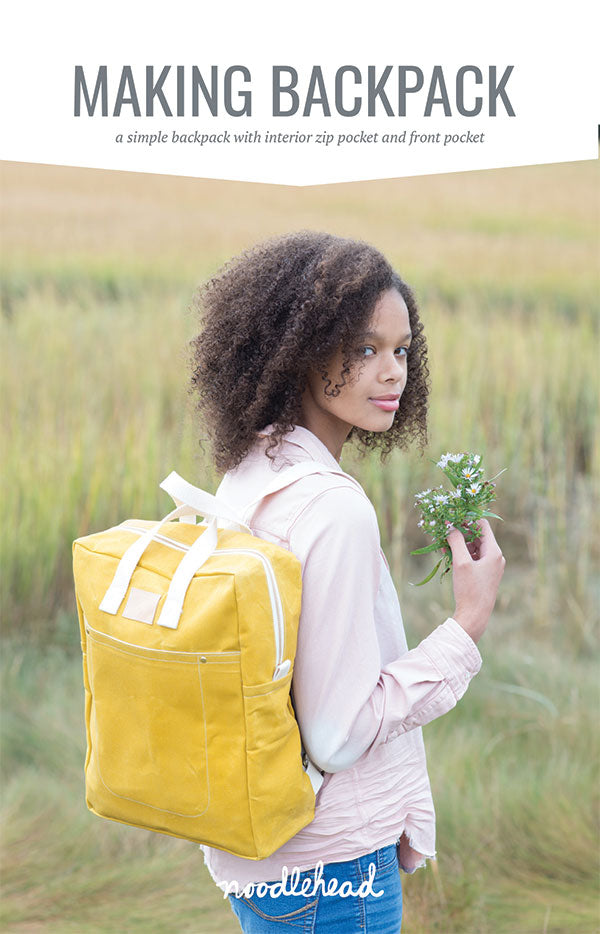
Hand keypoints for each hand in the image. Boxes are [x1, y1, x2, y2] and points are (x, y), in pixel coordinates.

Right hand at [446, 518, 504, 643]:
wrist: (474, 616)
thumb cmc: (470, 589)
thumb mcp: (461, 562)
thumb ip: (456, 541)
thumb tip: (449, 524)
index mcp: (494, 552)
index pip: (482, 525)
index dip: (467, 519)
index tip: (452, 516)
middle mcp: (495, 557)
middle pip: (477, 536)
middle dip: (459, 532)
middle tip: (443, 529)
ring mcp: (489, 566)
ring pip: (473, 547)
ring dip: (458, 543)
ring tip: (442, 543)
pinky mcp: (483, 574)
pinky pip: (472, 558)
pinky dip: (460, 554)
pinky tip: (447, 554)